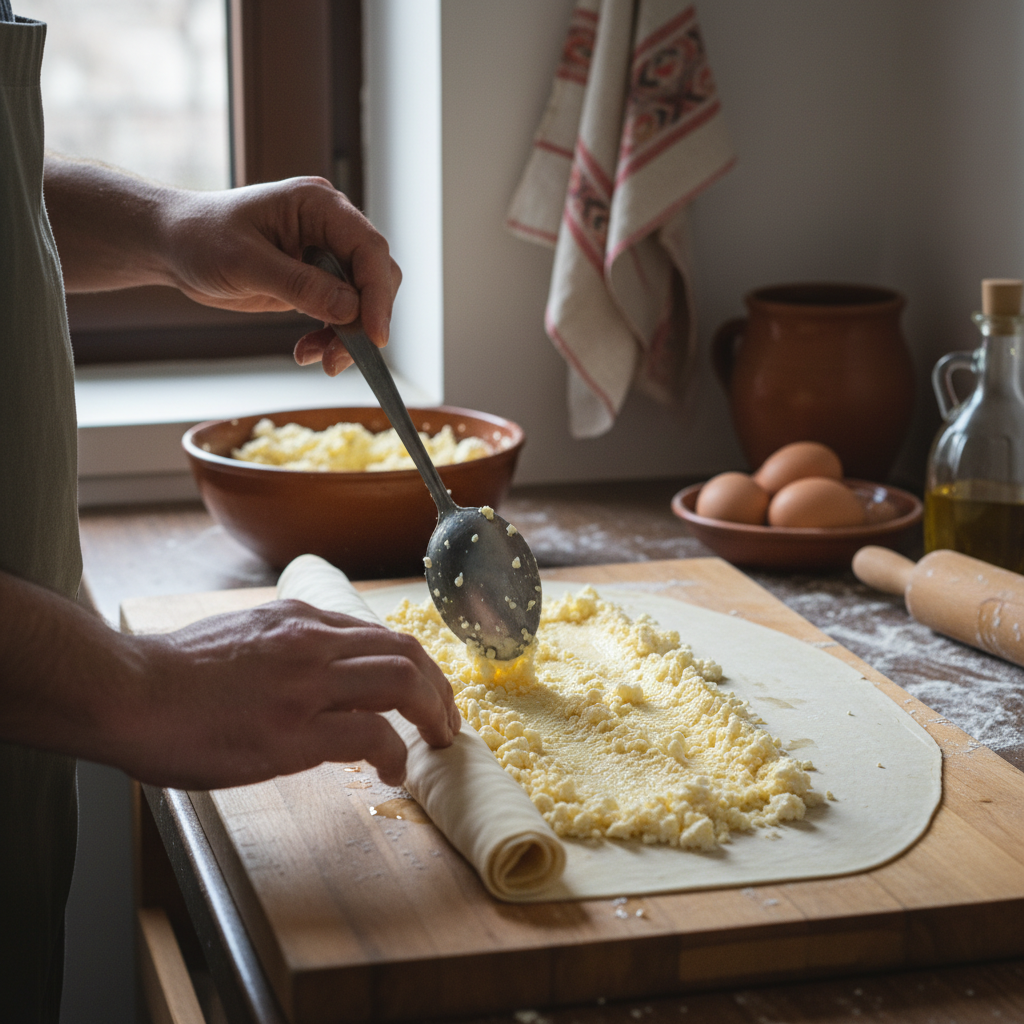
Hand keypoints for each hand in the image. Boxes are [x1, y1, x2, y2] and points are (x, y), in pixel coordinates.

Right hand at [109, 600, 458, 789]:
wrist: (130, 690)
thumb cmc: (173, 672)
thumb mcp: (242, 637)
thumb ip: (286, 647)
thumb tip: (312, 673)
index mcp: (300, 620)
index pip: (377, 636)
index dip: (410, 666)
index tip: (420, 691)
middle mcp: (313, 642)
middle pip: (405, 652)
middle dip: (438, 687)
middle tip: (446, 719)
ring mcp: (307, 683)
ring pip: (401, 681)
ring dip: (433, 712)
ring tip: (438, 740)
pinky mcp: (295, 729)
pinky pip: (371, 736)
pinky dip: (394, 754)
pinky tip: (392, 772)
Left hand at [159, 176, 401, 374]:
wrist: (174, 246)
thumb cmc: (200, 238)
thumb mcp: (245, 262)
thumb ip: (300, 284)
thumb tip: (351, 310)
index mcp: (319, 206)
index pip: (369, 249)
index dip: (378, 294)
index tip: (374, 336)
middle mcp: (330, 228)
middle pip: (374, 278)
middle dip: (364, 322)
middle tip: (339, 359)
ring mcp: (325, 255)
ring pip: (362, 302)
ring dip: (347, 337)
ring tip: (320, 360)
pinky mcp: (316, 281)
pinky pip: (342, 314)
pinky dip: (331, 338)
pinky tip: (308, 351)